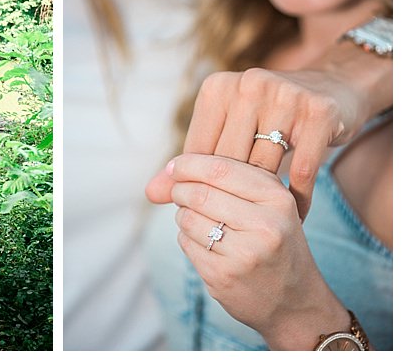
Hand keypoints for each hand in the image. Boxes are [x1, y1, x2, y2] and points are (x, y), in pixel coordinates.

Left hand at [147, 66, 371, 219]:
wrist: (334, 86)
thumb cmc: (268, 117)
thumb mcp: (228, 130)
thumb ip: (191, 163)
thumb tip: (150, 194)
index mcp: (218, 87)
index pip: (198, 151)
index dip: (197, 186)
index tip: (204, 211)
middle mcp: (250, 85)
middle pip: (228, 161)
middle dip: (228, 197)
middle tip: (230, 224)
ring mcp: (287, 95)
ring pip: (263, 166)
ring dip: (262, 203)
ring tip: (257, 228)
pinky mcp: (320, 113)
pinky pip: (302, 169)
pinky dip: (298, 196)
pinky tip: (295, 214)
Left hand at [162, 153, 347, 348]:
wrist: (295, 301)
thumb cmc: (276, 241)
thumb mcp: (272, 203)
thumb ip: (234, 178)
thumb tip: (171, 167)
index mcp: (278, 199)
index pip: (220, 169)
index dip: (188, 164)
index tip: (174, 166)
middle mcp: (265, 225)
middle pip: (199, 193)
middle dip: (180, 190)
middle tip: (179, 192)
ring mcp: (244, 254)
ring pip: (188, 218)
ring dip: (183, 215)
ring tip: (197, 219)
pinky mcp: (223, 276)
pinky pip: (186, 243)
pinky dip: (187, 238)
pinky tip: (205, 242)